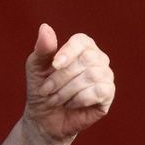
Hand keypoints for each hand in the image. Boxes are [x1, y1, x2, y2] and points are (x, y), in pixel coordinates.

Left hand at [23, 24, 115, 144]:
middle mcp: (98, 59)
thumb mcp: (36, 67)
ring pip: (93, 75)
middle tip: (46, 89)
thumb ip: (43, 48)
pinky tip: (70, 104)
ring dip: (67, 90)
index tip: (54, 65)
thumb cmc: (41, 88)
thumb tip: (45, 27)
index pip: (82, 41)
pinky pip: (100, 91)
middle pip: (87, 59)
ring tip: (55, 98)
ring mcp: (105, 76)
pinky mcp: (108, 94)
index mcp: (82, 47)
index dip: (68, 52)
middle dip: (62, 77)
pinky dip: (80, 99)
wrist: (44, 117)